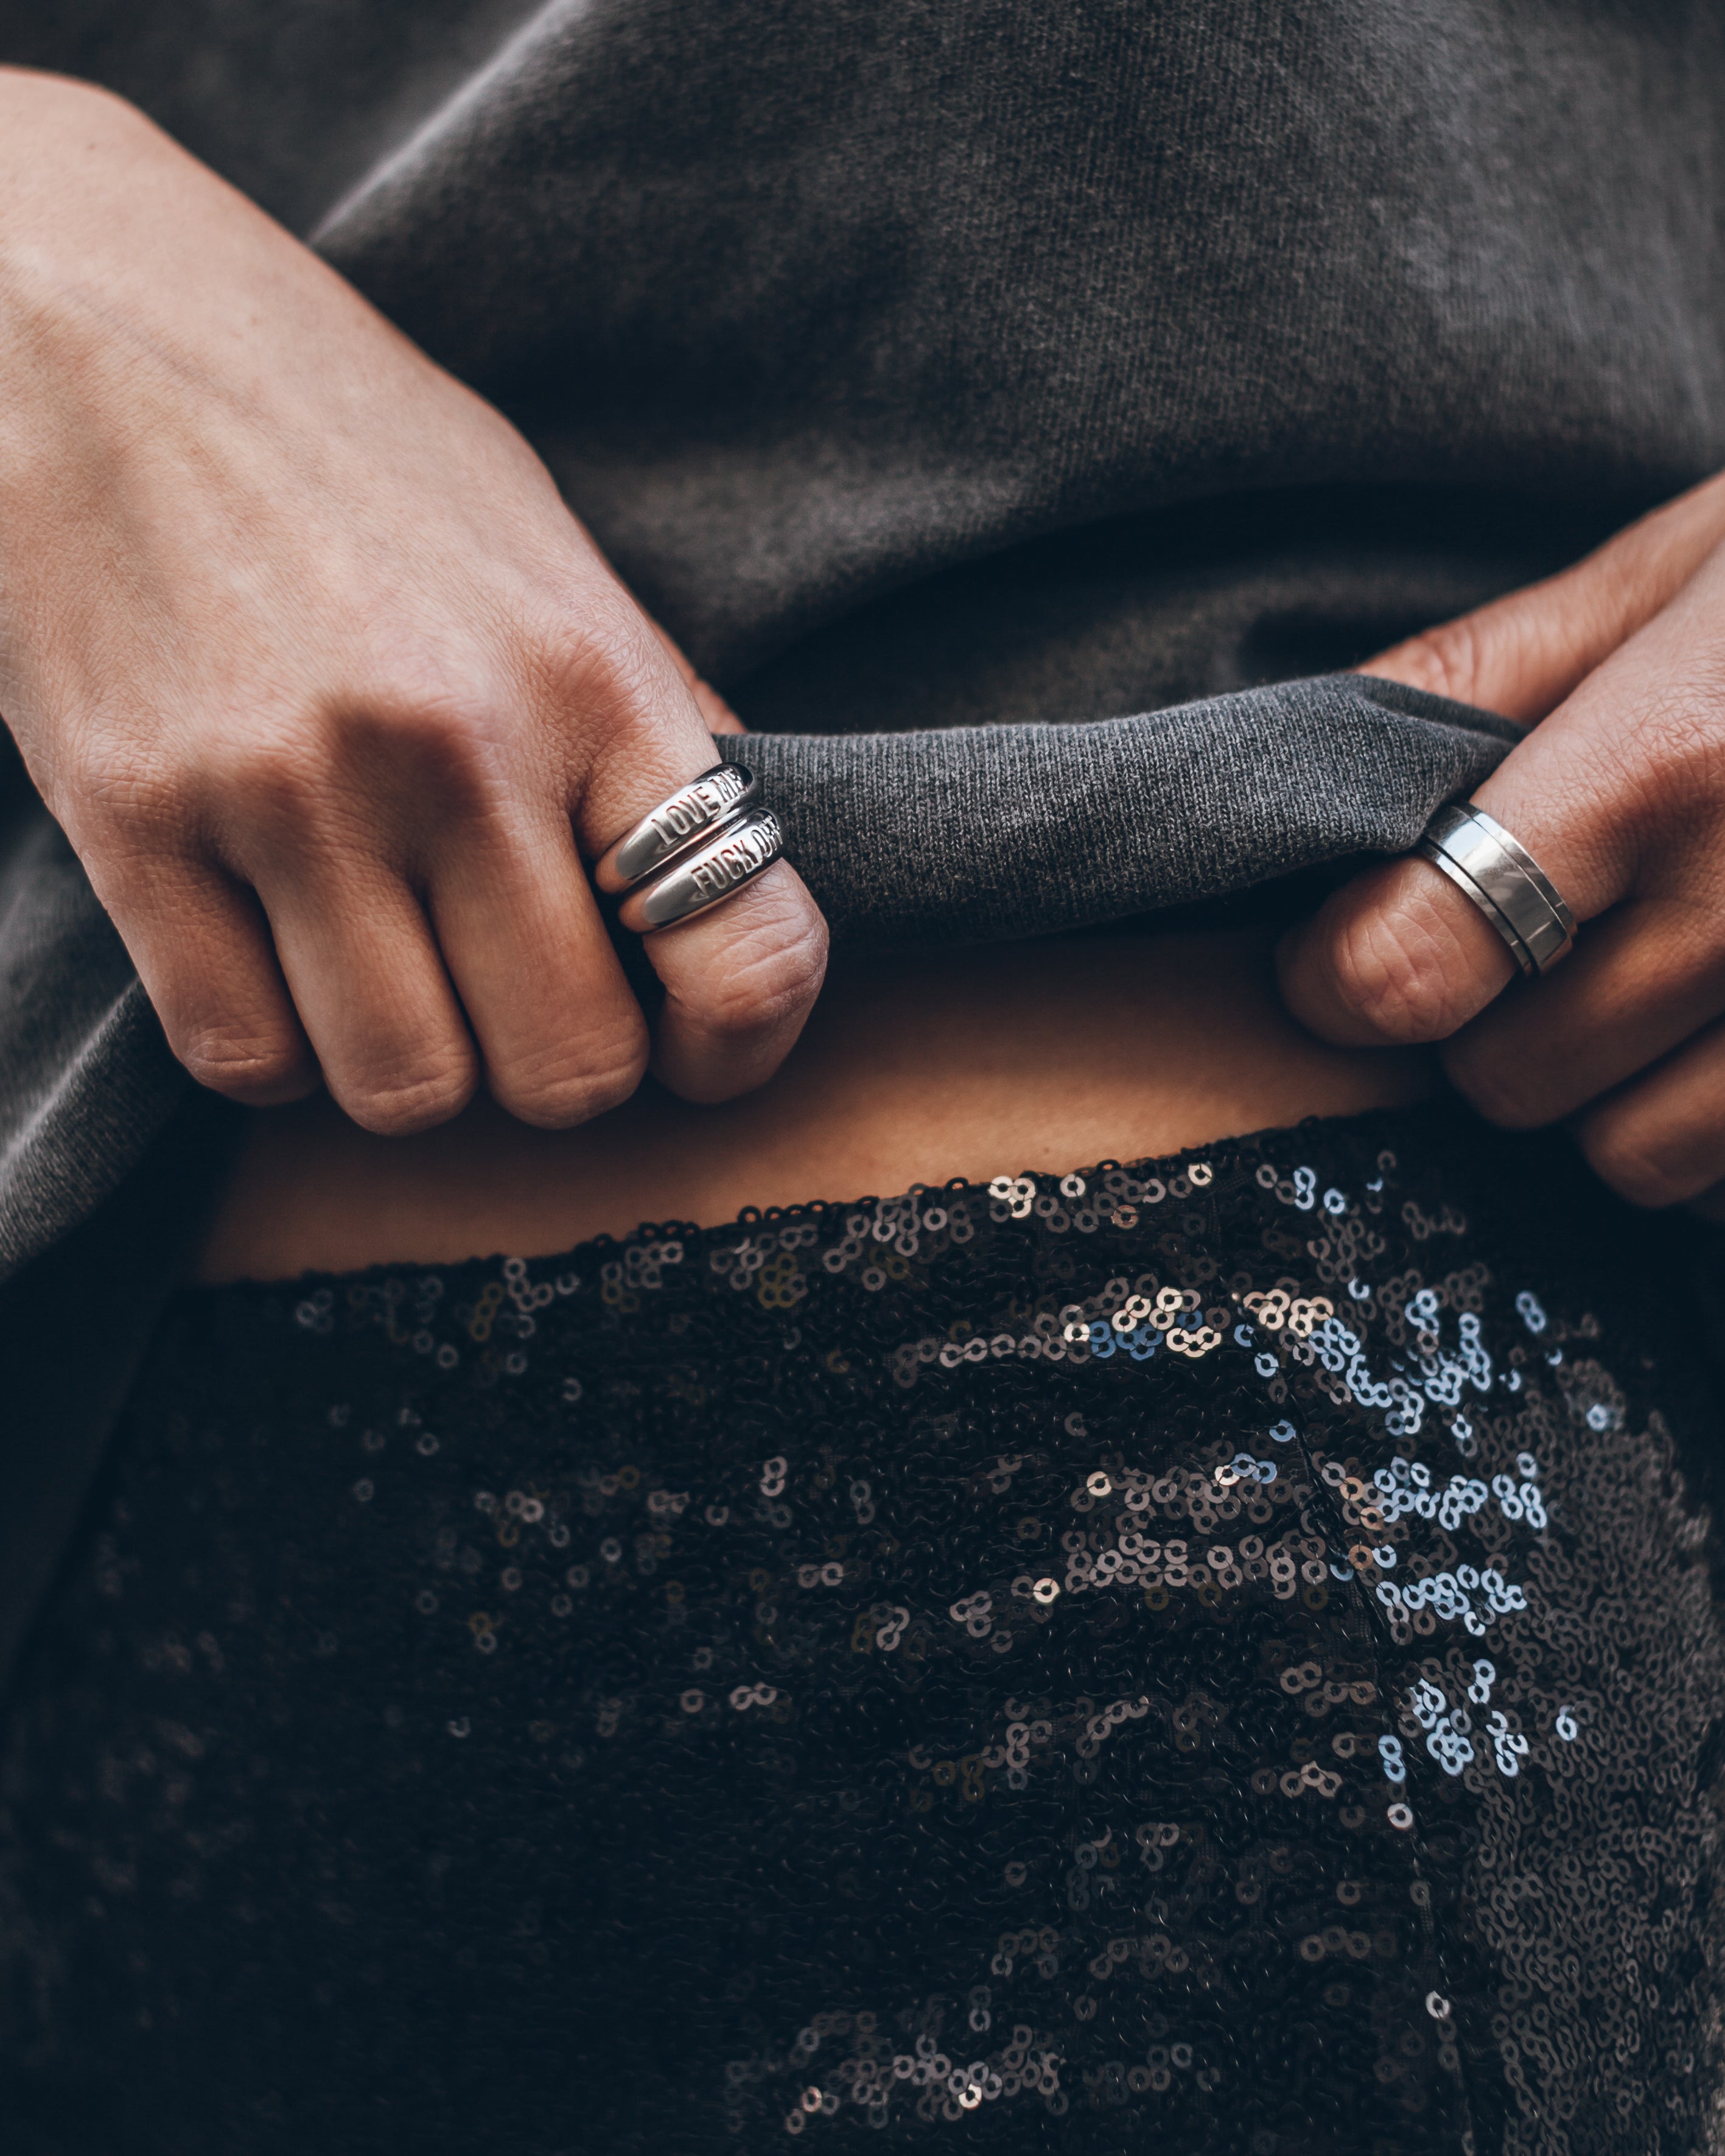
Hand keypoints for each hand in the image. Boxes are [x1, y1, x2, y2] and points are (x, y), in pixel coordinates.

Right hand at [0, 72, 824, 1135]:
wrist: (78, 328)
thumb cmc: (340, 442)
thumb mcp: (542, 548)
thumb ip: (650, 718)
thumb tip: (732, 866)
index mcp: (595, 676)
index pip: (749, 949)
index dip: (741, 1051)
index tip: (698, 1056)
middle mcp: (459, 746)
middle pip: (570, 1069)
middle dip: (553, 1069)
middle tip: (512, 999)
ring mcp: (291, 791)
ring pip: (406, 1091)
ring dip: (409, 1064)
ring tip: (385, 968)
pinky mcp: (138, 824)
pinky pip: (244, 1056)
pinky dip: (272, 1044)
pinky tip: (274, 954)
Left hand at [1277, 467, 1724, 1211]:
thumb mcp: (1677, 566)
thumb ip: (1478, 678)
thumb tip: (1308, 765)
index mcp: (1672, 762)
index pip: (1417, 961)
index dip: (1344, 974)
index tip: (1337, 954)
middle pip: (1510, 1080)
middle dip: (1483, 1027)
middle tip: (1528, 938)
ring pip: (1633, 1160)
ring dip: (1607, 1093)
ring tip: (1655, 976)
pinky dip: (1718, 1125)